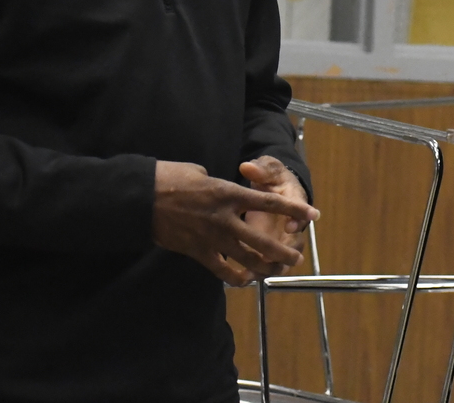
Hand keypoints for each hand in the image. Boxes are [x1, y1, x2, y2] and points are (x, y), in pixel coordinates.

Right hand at [151, 160, 318, 285]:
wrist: (141, 198)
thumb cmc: (170, 178)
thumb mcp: (201, 172)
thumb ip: (220, 186)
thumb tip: (225, 193)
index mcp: (229, 193)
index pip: (269, 202)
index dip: (293, 209)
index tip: (312, 214)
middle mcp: (225, 217)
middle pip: (262, 238)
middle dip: (282, 250)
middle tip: (296, 257)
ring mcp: (211, 237)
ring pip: (245, 257)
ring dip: (263, 266)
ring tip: (276, 271)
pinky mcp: (197, 252)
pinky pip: (221, 269)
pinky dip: (234, 277)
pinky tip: (244, 280)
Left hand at [239, 155, 317, 273]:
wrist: (274, 187)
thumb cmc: (272, 177)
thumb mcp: (268, 169)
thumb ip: (260, 169)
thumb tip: (248, 167)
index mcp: (294, 200)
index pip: (300, 209)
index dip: (297, 219)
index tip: (289, 226)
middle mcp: (291, 222)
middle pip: (295, 240)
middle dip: (288, 252)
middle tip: (278, 259)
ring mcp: (282, 237)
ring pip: (283, 256)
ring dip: (273, 266)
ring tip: (260, 274)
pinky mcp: (271, 246)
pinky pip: (269, 262)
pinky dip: (259, 270)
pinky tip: (245, 277)